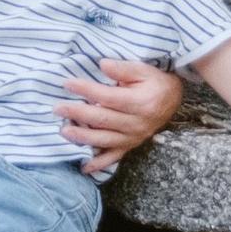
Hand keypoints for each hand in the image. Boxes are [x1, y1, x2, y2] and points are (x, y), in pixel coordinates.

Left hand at [56, 55, 182, 179]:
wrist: (172, 100)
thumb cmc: (154, 81)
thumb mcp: (143, 69)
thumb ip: (123, 68)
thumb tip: (102, 64)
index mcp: (140, 102)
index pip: (108, 97)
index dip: (87, 90)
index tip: (68, 83)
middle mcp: (136, 123)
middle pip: (103, 119)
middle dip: (79, 113)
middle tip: (58, 108)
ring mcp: (133, 137)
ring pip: (105, 140)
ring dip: (83, 137)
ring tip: (64, 131)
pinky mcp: (130, 146)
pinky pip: (114, 157)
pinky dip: (99, 164)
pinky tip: (84, 167)